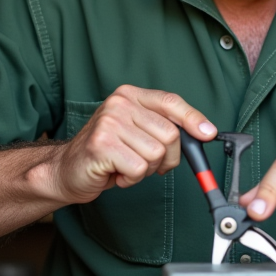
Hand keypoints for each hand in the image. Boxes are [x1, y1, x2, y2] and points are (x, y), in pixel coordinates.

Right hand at [50, 85, 214, 203]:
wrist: (66, 170)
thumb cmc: (107, 152)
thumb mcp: (137, 131)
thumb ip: (164, 126)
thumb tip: (204, 132)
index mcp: (130, 95)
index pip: (170, 102)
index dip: (193, 119)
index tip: (208, 134)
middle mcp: (119, 104)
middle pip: (170, 134)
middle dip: (166, 157)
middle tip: (146, 163)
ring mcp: (109, 123)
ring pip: (156, 154)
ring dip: (145, 170)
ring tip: (125, 165)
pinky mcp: (101, 146)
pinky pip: (138, 169)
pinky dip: (131, 179)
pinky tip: (116, 173)